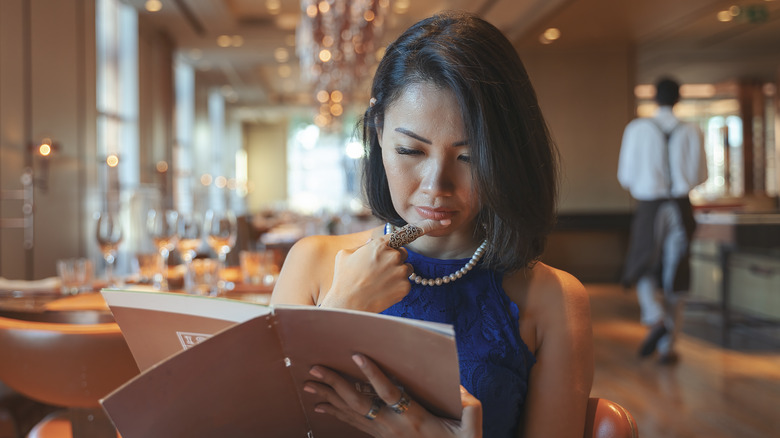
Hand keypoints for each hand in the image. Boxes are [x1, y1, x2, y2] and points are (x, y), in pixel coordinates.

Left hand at [304, 353, 481, 437]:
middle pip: (359, 403)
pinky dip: (336, 413)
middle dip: (335, 384)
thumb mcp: (471, 428)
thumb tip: (458, 386)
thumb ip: (468, 405)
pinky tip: (322, 407)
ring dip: (329, 397)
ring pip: (352, 414)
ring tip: (309, 384)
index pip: (389, 393)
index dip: (373, 374)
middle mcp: (394, 428)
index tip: (357, 356)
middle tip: (315, 369)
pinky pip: (354, 424)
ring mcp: (384, 435)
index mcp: (415, 419)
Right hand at [320, 219, 448, 311]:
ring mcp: (400, 271)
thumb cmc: (344, 279)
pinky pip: (406, 283)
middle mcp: (393, 255)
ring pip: (406, 269)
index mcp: (380, 244)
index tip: (440, 222)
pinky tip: (383, 291)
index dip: (425, 226)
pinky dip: (397, 287)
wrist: (347, 304)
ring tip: (379, 283)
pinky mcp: (405, 287)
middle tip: (378, 272)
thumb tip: (372, 242)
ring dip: (397, 274)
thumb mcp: (346, 255)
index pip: (406, 232)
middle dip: (394, 260)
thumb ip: (362, 246)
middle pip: (403, 253)